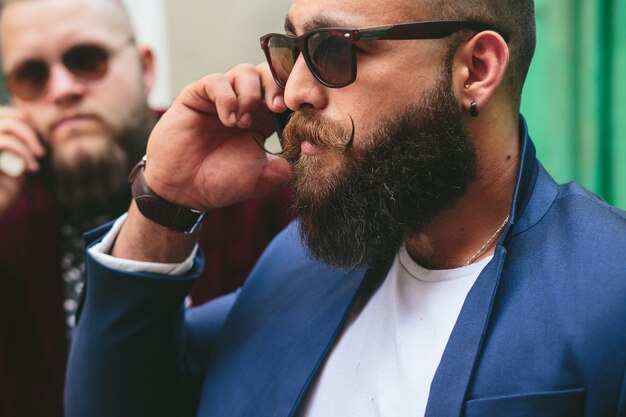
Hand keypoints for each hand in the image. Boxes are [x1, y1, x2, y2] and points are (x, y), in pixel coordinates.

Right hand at [0, 107, 45, 216]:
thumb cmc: (15, 183)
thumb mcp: (27, 159)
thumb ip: (34, 143)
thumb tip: (53, 128)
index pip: (14, 113)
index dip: (32, 123)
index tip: (45, 141)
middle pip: (11, 113)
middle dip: (32, 129)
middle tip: (43, 147)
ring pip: (10, 124)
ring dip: (31, 139)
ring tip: (42, 155)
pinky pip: (6, 142)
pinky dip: (24, 153)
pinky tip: (33, 168)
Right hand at [144, 63, 291, 209]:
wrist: (183, 191)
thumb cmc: (220, 183)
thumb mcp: (261, 179)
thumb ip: (285, 167)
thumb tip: (306, 155)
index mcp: (263, 120)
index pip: (284, 95)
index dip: (294, 98)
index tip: (300, 113)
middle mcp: (244, 104)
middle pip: (268, 74)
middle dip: (277, 86)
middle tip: (276, 108)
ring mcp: (221, 98)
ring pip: (245, 72)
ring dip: (250, 94)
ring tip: (243, 123)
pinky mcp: (197, 96)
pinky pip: (216, 81)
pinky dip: (226, 97)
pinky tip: (229, 119)